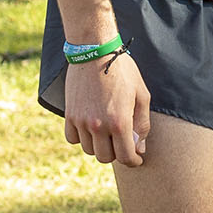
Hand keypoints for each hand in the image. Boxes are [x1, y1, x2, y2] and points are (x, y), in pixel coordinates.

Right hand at [64, 50, 152, 166]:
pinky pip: (73, 139)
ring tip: (107, 133)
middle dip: (116, 153)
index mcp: (119, 122)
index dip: (133, 161)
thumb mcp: (141, 95)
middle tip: (122, 143)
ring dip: (99, 146)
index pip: (125, 157)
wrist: (94, 51)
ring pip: (89, 150)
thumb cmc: (123, 71)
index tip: (136, 159)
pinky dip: (82, 138)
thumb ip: (142, 125)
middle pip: (105, 157)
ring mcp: (81, 121)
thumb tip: (140, 148)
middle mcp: (98, 125)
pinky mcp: (69, 114)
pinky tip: (91, 128)